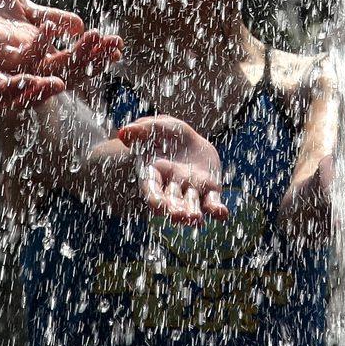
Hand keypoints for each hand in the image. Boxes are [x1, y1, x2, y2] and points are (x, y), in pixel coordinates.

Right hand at [0, 5, 63, 118]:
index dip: (14, 92)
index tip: (36, 82)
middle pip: (14, 94)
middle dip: (39, 89)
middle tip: (64, 82)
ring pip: (23, 77)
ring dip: (46, 71)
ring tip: (70, 62)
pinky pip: (21, 59)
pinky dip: (42, 52)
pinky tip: (65, 39)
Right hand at [112, 116, 229, 225]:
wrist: (190, 141)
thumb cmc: (168, 134)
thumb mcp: (156, 126)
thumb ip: (141, 130)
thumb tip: (123, 133)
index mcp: (154, 174)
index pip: (152, 189)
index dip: (154, 198)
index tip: (158, 206)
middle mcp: (172, 186)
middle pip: (171, 201)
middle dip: (174, 209)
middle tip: (179, 216)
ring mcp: (191, 190)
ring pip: (191, 205)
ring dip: (192, 213)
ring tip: (195, 219)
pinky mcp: (209, 189)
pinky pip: (212, 202)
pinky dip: (216, 210)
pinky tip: (221, 214)